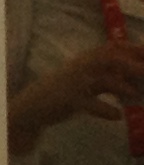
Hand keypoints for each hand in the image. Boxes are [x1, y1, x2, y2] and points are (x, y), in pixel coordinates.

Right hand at [10, 40, 143, 152]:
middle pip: (110, 59)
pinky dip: (105, 110)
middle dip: (131, 65)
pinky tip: (117, 116)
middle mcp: (80, 67)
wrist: (32, 107)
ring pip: (102, 79)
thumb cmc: (64, 92)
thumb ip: (110, 78)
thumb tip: (137, 78)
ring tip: (136, 95)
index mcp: (86, 59)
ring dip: (122, 86)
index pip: (113, 48)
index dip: (133, 50)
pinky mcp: (68, 100)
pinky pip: (90, 104)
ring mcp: (74, 83)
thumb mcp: (87, 80)